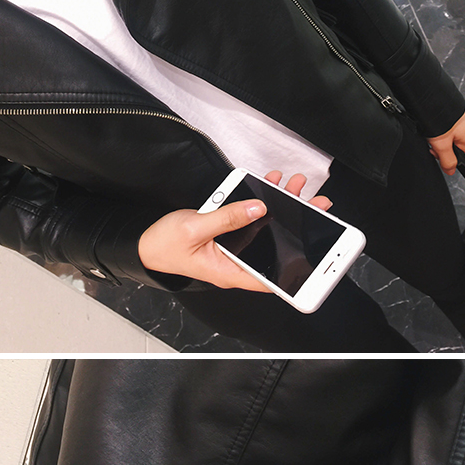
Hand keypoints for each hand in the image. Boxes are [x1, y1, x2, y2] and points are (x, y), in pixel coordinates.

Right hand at [137, 172, 331, 289]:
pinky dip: (263, 201)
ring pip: (267, 229)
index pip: (271, 278)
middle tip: (318, 206)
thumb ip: (227, 218)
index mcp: (231, 272)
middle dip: (298, 226)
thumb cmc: (165, 244)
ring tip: (298, 186)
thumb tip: (258, 208)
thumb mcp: (196, 228)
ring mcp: (235, 249)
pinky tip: (272, 185)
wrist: (145, 243)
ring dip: (283, 207)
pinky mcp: (229, 235)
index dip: (297, 270)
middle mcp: (237, 263)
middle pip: (276, 248)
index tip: (319, 257)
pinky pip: (251, 218)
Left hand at [428, 107, 464, 175]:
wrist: (434, 99)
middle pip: (455, 145)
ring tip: (433, 131)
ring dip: (440, 136)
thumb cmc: (442, 118)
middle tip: (433, 141)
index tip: (437, 153)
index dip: (446, 156)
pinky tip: (434, 123)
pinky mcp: (458, 113)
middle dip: (442, 146)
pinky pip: (449, 125)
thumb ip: (448, 161)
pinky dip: (441, 126)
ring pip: (451, 135)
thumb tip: (451, 171)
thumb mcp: (442, 145)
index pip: (459, 156)